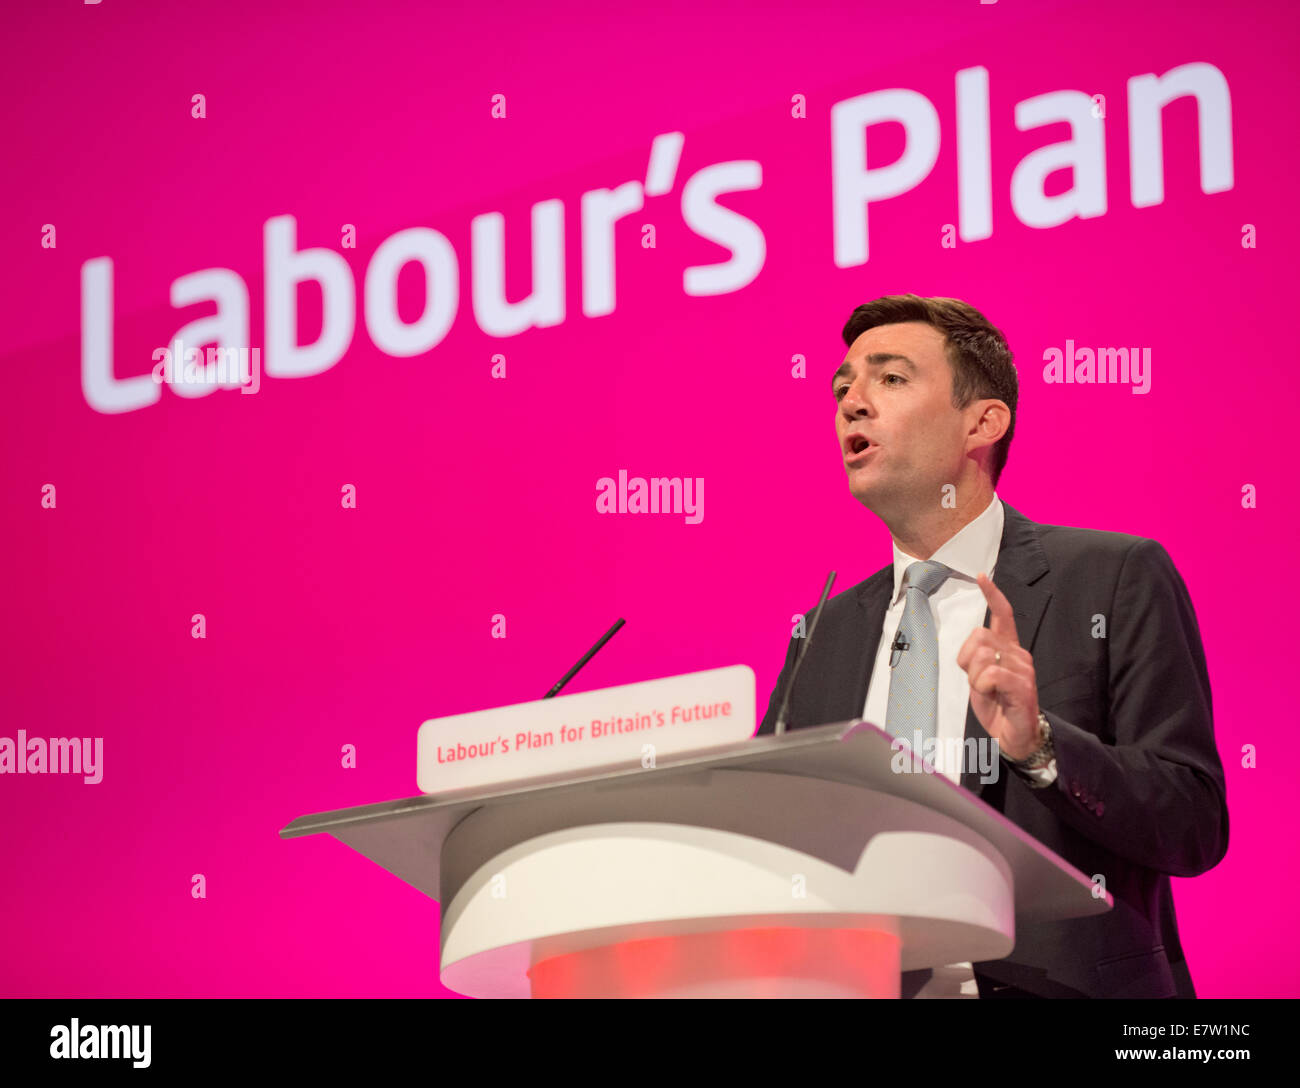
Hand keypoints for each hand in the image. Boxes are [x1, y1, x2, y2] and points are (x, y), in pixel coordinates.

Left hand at [956, 573, 1041, 760]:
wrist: (1014, 735)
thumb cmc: (998, 704)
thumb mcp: (980, 677)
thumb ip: (977, 657)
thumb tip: (974, 647)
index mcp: (1009, 648)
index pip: (1003, 615)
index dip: (992, 595)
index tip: (981, 576)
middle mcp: (1019, 653)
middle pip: (979, 636)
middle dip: (968, 661)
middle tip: (979, 682)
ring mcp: (1023, 668)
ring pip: (982, 656)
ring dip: (975, 678)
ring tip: (989, 692)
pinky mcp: (1023, 685)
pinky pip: (992, 674)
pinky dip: (984, 686)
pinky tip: (995, 696)